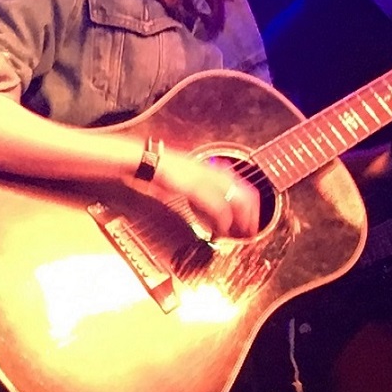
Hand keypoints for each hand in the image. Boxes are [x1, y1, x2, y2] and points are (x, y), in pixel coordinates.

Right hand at [152, 149, 266, 240]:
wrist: (139, 160)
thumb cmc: (153, 169)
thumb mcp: (179, 180)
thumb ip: (194, 192)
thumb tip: (202, 207)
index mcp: (207, 168)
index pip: (238, 183)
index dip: (249, 201)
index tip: (250, 217)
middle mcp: (209, 170)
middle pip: (243, 190)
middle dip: (252, 212)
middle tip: (252, 229)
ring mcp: (202, 178)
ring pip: (234, 197)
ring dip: (242, 217)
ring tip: (243, 231)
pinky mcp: (193, 186)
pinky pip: (215, 205)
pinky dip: (222, 219)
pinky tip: (221, 229)